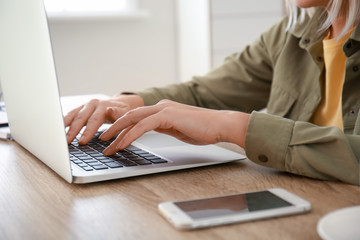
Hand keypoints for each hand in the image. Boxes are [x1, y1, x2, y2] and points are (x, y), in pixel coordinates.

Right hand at [64, 94, 143, 144]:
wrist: (121, 104)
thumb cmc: (123, 112)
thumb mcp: (124, 114)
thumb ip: (117, 114)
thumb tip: (110, 111)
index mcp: (103, 106)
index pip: (94, 120)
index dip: (88, 131)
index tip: (82, 142)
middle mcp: (92, 104)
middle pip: (81, 118)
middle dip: (73, 131)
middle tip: (67, 142)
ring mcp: (85, 105)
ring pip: (73, 115)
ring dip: (65, 126)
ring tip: (59, 137)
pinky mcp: (81, 108)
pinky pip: (70, 115)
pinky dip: (64, 122)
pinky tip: (58, 130)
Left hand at [99, 100, 249, 155]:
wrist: (220, 125)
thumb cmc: (203, 129)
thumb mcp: (178, 128)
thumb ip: (164, 128)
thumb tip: (152, 132)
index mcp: (162, 110)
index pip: (136, 118)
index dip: (121, 128)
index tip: (111, 139)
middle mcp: (160, 106)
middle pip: (130, 116)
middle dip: (113, 129)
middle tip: (101, 141)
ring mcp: (163, 109)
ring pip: (133, 120)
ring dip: (117, 134)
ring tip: (106, 146)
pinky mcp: (167, 116)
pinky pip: (143, 126)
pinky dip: (130, 135)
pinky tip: (122, 144)